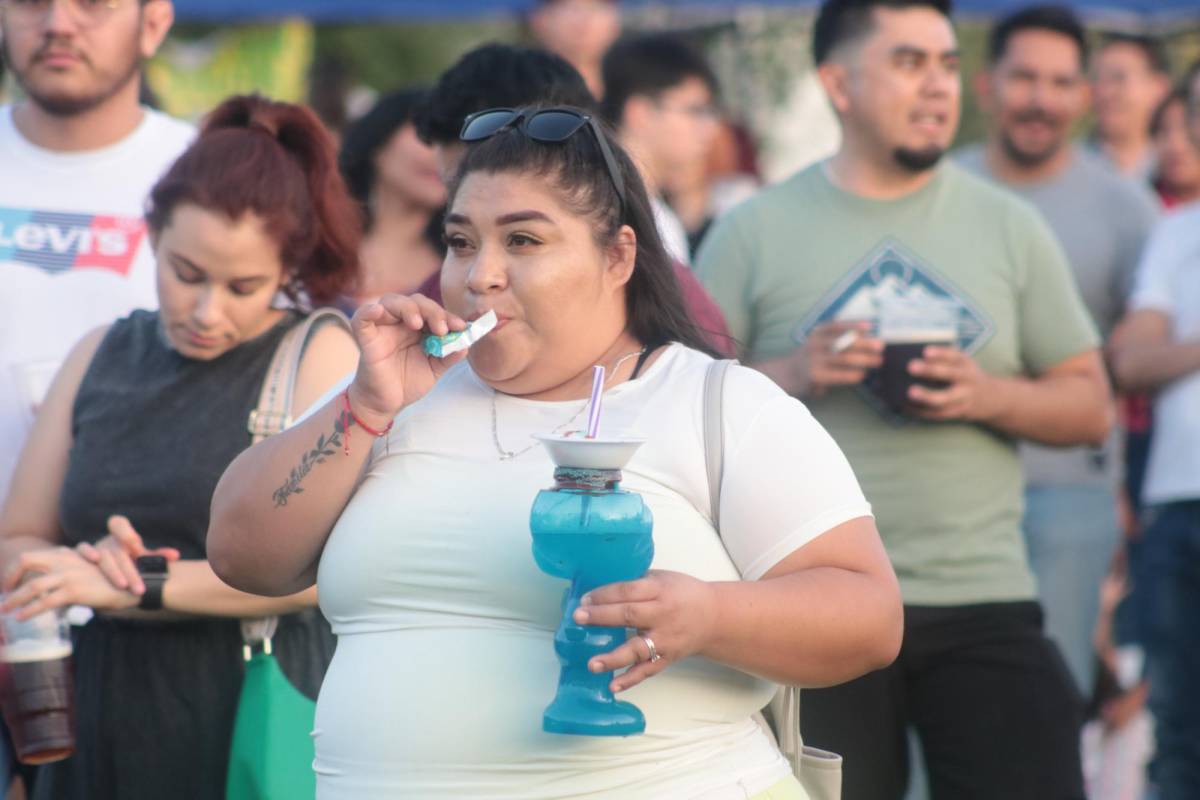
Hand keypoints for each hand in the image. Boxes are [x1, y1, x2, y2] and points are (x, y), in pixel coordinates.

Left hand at [1, 546, 136, 618]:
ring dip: (15, 599)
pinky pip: (46, 601)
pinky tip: (20, 617)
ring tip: (4, 610)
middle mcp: (66, 561)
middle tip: (4, 593)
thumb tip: (51, 589)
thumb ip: (69, 574)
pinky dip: (30, 610)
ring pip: (33, 585)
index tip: (9, 584)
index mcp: (67, 555)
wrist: (134, 584)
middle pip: (27, 561)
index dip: (15, 569)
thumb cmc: (112, 581)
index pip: (31, 556)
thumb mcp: (88, 572)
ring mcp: (70, 575)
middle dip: (10, 577)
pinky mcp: (75, 591)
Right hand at [75, 515, 180, 595]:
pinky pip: (81, 549)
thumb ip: (157, 556)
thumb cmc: (128, 560)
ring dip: (114, 572)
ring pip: (103, 556)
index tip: (136, 546)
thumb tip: (176, 556)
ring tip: (124, 586)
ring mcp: (95, 547)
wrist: (107, 570)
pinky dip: (87, 552)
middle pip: (118, 551)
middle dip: (130, 570)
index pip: (118, 523)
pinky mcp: (83, 556)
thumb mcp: (141, 557)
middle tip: (139, 587)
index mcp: (121, 535)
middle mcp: (107, 540)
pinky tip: (94, 560)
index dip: (126, 533)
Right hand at [348, 294, 469, 424]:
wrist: (386, 403)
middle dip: (432, 311)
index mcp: (418, 327)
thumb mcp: (434, 369)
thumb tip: (466, 345)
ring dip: (407, 308)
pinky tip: (377, 310)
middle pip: (414, 301)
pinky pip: (361, 318)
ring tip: (418, 323)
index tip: (460, 327)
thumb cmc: (408, 382)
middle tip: (441, 329)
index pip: (432, 310)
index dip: (447, 315)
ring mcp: (382, 328)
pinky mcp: (366, 338)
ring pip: (391, 302)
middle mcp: (400, 323)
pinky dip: (368, 310)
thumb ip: (449, 356)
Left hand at [571, 570, 717, 692]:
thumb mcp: (663, 578)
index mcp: (660, 590)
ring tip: (592, 664)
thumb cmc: (683, 593)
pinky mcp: (667, 658)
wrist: (714, 618)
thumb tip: (601, 588)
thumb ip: (637, 582)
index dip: (605, 595)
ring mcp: (665, 640)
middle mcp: (662, 615)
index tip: (584, 599)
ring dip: (613, 658)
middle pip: (629, 616)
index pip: (628, 592)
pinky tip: (613, 686)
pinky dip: (631, 680)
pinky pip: (648, 670)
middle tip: (578, 618)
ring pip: (638, 649)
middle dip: (601, 617)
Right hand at [792, 321, 882, 397]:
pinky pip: (838, 375)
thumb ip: (836, 339)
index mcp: (817, 333)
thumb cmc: (810, 358)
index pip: (836, 325)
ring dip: (864, 360)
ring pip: (843, 358)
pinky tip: (862, 375)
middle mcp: (815, 344)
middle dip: (864, 344)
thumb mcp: (818, 342)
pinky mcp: (815, 376)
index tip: (869, 325)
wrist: (786, 375)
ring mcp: (814, 360)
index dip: (853, 324)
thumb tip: (867, 340)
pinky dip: (852, 375)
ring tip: (878, 361)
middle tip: (880, 346)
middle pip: (843, 342)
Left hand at [907, 346, 1001, 420]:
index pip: (954, 356)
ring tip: (909, 393)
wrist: (991, 398)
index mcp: (966, 364)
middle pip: (950, 375)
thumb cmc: (966, 375)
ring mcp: (963, 398)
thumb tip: (912, 352)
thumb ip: (945, 358)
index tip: (925, 351)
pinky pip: (938, 413)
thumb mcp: (963, 363)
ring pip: (944, 399)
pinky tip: (907, 405)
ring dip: (925, 397)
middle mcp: (967, 380)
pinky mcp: (957, 412)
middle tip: (911, 366)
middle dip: (931, 371)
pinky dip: (922, 410)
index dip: (940, 353)